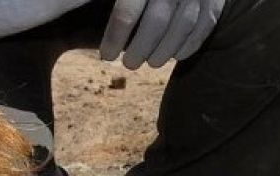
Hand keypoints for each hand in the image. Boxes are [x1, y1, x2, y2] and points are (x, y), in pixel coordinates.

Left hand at [100, 0, 224, 69]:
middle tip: (129, 65)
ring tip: (152, 63)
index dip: (115, 38)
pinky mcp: (214, 0)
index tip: (106, 56)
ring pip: (181, 29)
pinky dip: (190, 45)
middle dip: (140, 49)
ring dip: (165, 52)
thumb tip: (65, 6)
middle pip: (155, 25)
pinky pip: (204, 27)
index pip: (126, 13)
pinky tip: (176, 56)